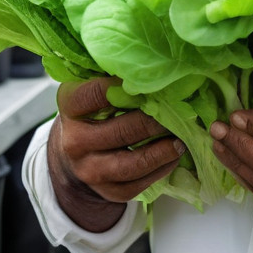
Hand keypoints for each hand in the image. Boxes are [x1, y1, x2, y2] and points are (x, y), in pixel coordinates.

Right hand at [47, 76, 184, 231]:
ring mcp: (88, 169)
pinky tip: (174, 155)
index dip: (126, 86)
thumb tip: (154, 62)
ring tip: (182, 138)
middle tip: (180, 110)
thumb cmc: (93, 110)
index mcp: (70, 106)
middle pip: (122, 130)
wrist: (74, 152)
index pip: (96, 94)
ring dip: (162, 150)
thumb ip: (115, 75)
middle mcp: (74, 141)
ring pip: (131, 163)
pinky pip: (137, 184)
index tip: (152, 80)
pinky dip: (160, 169)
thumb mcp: (93, 87)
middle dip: (155, 121)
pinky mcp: (105, 191)